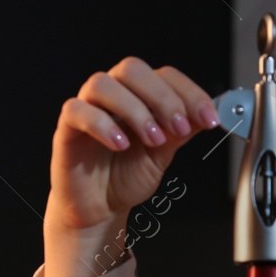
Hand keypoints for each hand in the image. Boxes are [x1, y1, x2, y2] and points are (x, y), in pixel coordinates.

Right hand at [44, 57, 218, 276]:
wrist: (99, 207)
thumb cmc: (126, 176)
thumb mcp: (163, 154)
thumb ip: (179, 132)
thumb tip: (205, 115)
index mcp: (139, 95)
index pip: (164, 75)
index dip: (189, 92)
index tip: (208, 118)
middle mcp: (113, 95)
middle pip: (132, 69)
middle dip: (163, 98)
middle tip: (178, 128)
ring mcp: (88, 107)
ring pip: (103, 84)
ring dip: (135, 110)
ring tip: (153, 140)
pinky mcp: (67, 128)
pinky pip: (77, 110)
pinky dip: (102, 124)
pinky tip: (121, 144)